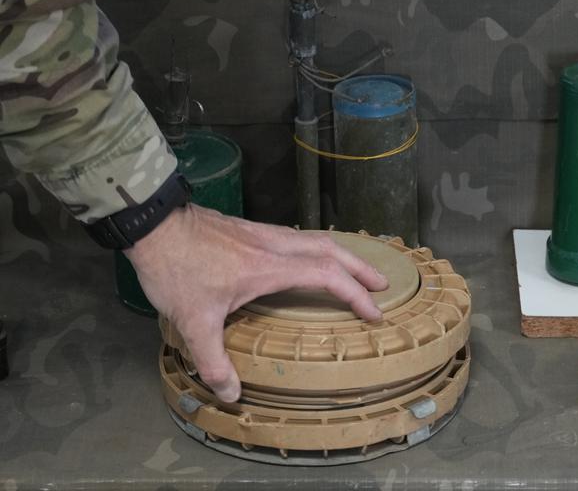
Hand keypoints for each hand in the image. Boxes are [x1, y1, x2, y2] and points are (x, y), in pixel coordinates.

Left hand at [124, 204, 387, 402]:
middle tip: (383, 284)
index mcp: (270, 267)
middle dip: (361, 267)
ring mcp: (263, 234)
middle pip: (332, 249)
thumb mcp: (192, 321)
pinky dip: (318, 247)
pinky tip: (310, 259)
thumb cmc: (176, 270)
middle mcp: (274, 246)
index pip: (327, 276)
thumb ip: (213, 359)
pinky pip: (298, 236)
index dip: (355, 294)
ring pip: (316, 238)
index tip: (374, 312)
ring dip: (342, 254)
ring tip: (356, 269)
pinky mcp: (250, 229)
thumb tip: (232, 394)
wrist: (153, 225)